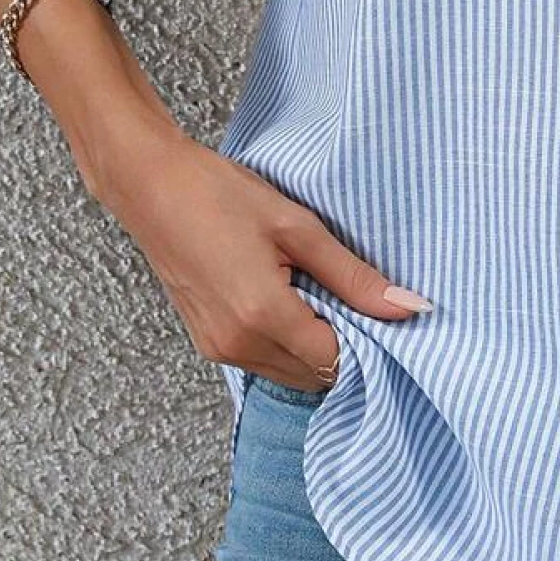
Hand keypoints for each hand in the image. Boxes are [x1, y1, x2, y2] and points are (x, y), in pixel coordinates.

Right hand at [91, 119, 430, 393]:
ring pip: (290, 373)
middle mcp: (238, 344)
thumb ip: (354, 276)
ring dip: (311, 345)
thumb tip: (409, 309)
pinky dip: (284, 342)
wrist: (150, 186)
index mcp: (263, 314)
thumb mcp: (298, 227)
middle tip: (343, 295)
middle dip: (340, 345)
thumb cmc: (219, 195)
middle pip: (314, 375)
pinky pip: (263, 361)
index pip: (336, 360)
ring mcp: (218, 349)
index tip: (372, 308)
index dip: (364, 339)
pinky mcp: (207, 344)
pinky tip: (284, 299)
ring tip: (310, 290)